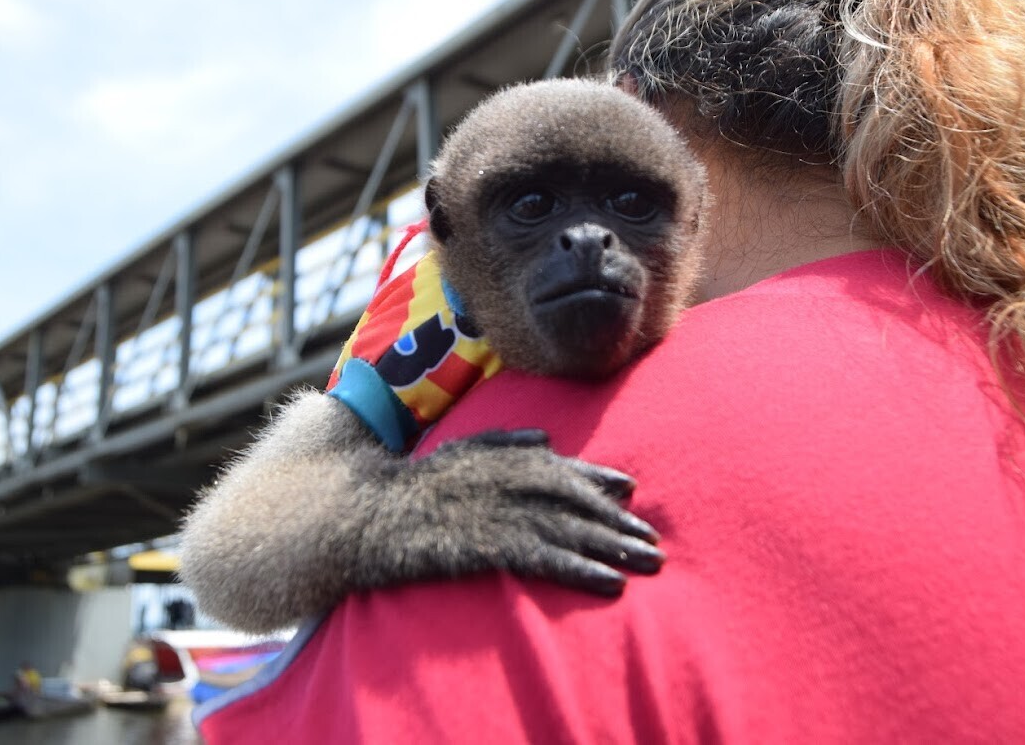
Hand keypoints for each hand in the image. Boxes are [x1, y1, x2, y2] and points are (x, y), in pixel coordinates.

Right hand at [362, 428, 663, 596]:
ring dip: (616, 548)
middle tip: (654, 546)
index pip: (567, 469)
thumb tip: (545, 438)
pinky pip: (549, 559)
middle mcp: (515, 480)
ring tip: (650, 565)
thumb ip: (506, 442)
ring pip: (574, 531)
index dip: (602, 482)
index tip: (632, 493)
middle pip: (582, 502)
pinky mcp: (494, 546)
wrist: (370, 510)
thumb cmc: (417, 484)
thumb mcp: (463, 450)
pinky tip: (612, 586)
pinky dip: (583, 570)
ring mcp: (506, 512)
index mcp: (509, 457)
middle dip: (622, 524)